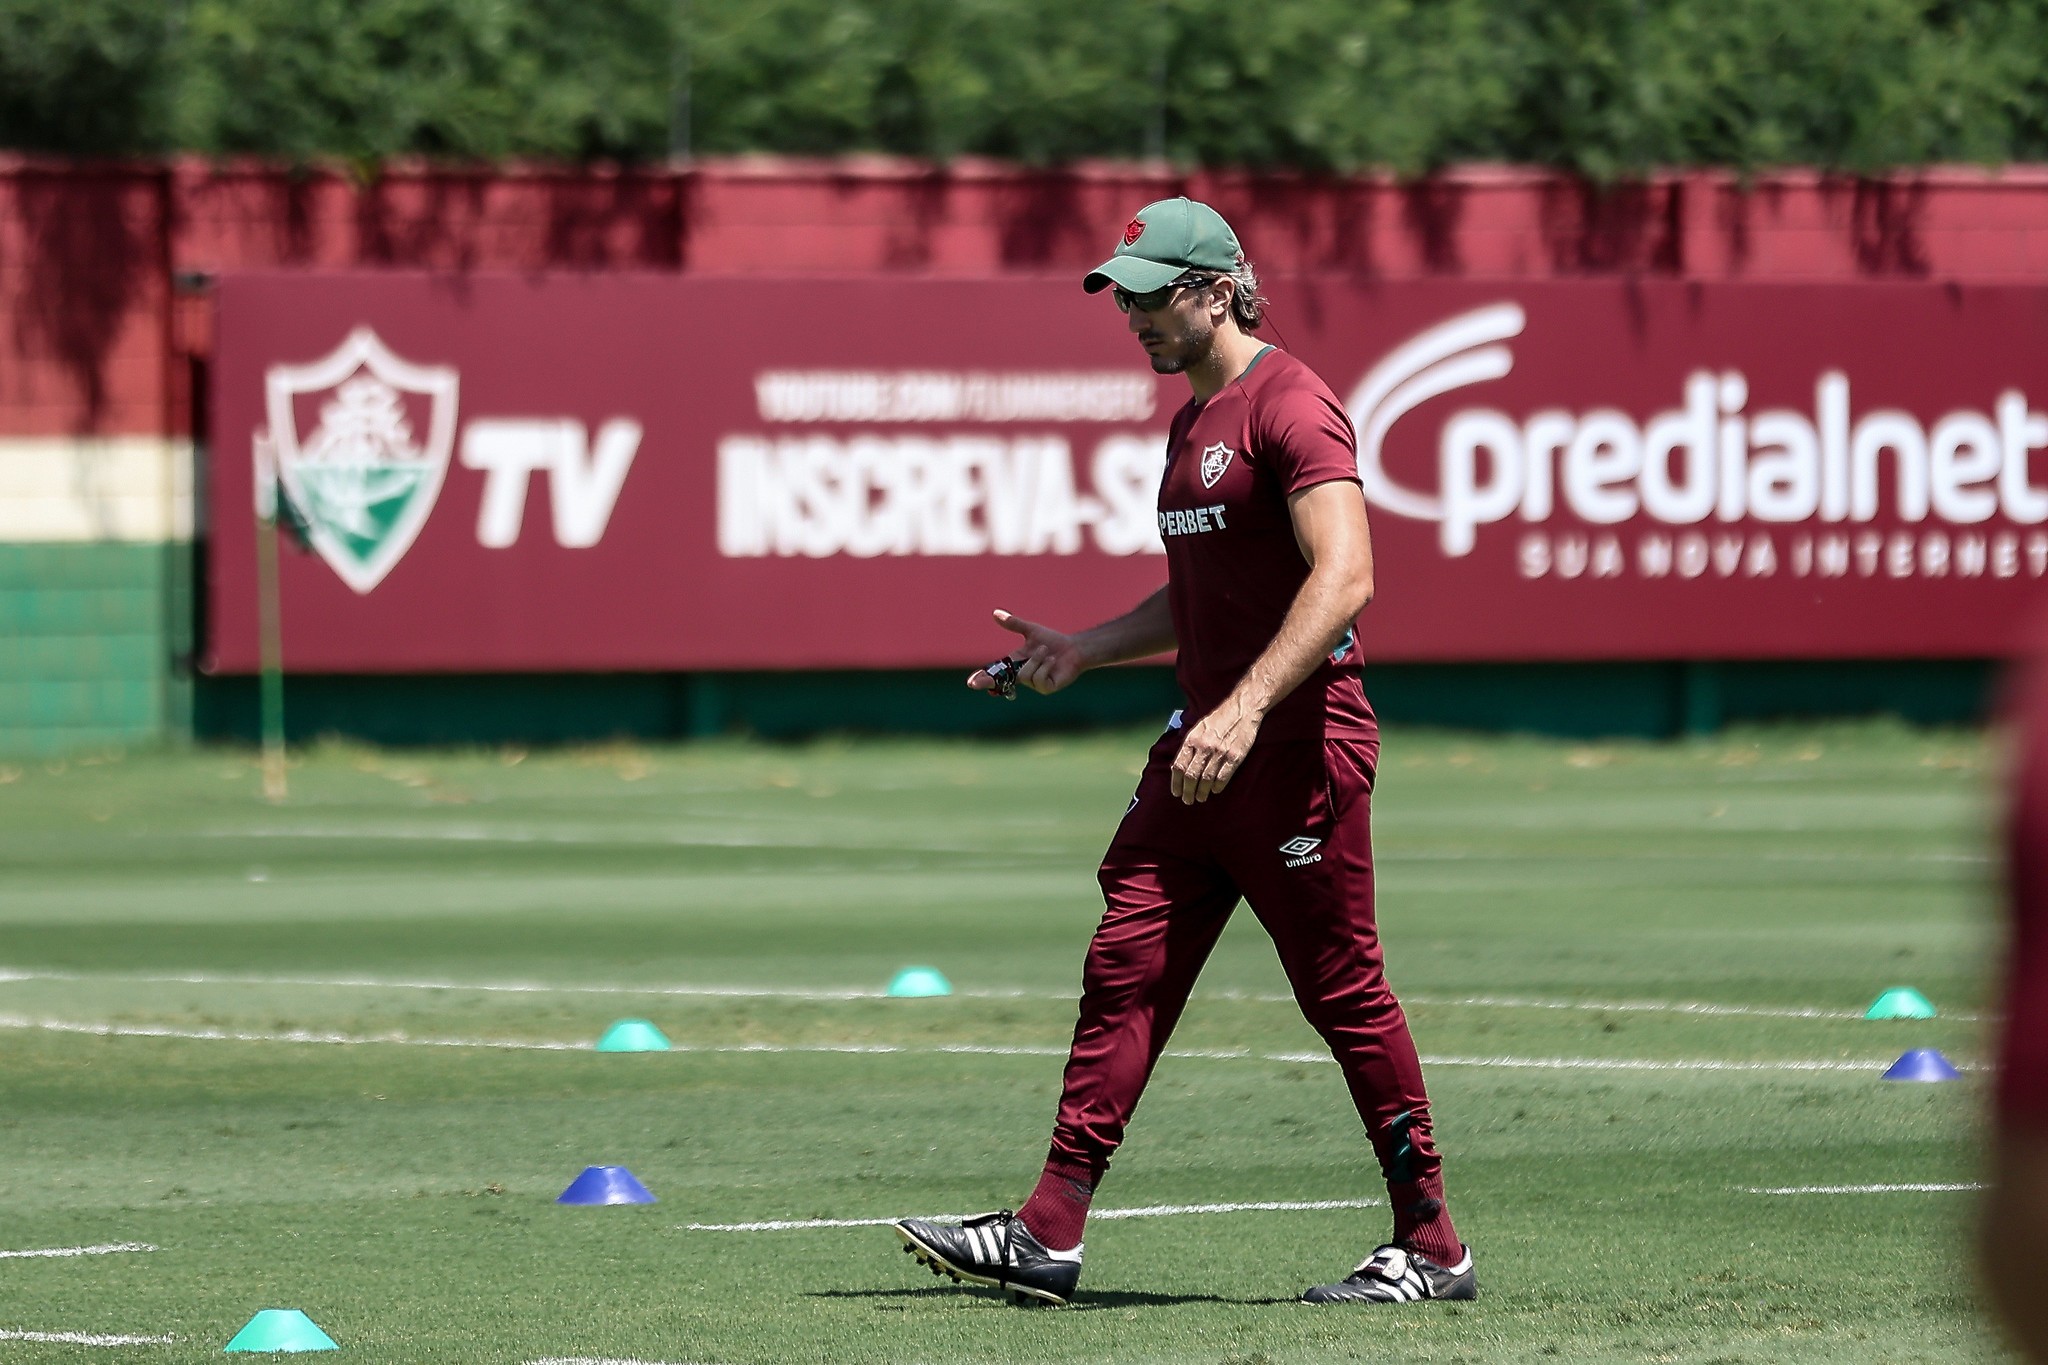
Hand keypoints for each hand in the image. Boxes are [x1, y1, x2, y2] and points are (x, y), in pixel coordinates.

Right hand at [966, 609, 1085, 695]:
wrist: (1073, 649)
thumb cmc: (1053, 641)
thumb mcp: (1031, 630)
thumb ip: (1013, 624)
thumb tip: (995, 613)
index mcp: (1016, 663)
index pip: (996, 672)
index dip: (983, 677)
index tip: (971, 682)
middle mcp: (1022, 675)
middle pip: (1000, 681)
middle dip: (988, 681)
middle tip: (975, 684)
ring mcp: (1034, 684)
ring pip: (1024, 674)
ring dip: (1036, 659)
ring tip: (1047, 652)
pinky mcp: (1045, 688)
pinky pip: (1038, 678)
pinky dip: (1045, 665)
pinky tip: (1053, 661)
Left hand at [1169, 698, 1262, 803]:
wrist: (1242, 708)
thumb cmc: (1219, 718)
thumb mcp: (1198, 727)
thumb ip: (1189, 745)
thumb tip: (1179, 766)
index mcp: (1192, 739)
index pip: (1178, 766)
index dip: (1176, 783)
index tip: (1176, 792)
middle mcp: (1204, 747)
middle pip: (1191, 776)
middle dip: (1188, 792)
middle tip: (1188, 800)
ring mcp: (1220, 752)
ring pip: (1206, 779)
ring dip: (1202, 792)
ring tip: (1201, 798)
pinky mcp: (1235, 757)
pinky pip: (1223, 777)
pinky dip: (1217, 786)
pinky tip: (1215, 790)